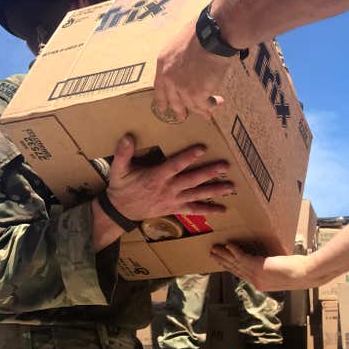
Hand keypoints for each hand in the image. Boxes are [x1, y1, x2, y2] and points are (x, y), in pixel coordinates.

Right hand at [107, 135, 233, 220]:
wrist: (120, 211)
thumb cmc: (121, 188)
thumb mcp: (118, 170)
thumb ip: (123, 153)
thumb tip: (128, 136)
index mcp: (156, 177)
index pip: (175, 165)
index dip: (189, 156)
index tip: (203, 148)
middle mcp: (168, 189)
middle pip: (192, 180)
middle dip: (209, 172)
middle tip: (225, 166)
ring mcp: (173, 200)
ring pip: (197, 194)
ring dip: (214, 191)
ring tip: (231, 187)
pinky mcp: (175, 208)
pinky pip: (193, 210)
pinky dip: (208, 210)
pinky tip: (222, 210)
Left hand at [154, 19, 231, 120]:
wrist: (213, 35)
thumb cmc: (202, 32)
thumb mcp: (181, 42)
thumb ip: (180, 57)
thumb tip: (188, 64)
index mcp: (163, 62)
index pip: (159, 86)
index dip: (162, 99)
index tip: (163, 108)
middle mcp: (169, 77)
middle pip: (173, 99)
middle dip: (178, 110)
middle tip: (182, 117)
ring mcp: (181, 87)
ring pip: (190, 104)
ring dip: (200, 109)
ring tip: (207, 113)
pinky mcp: (196, 93)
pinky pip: (204, 105)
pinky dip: (211, 106)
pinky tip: (217, 102)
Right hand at [211, 243, 312, 290]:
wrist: (305, 275)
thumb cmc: (300, 272)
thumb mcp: (284, 273)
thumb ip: (274, 269)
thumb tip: (273, 261)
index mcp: (261, 284)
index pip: (242, 275)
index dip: (231, 268)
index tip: (223, 263)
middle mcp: (256, 281)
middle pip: (235, 270)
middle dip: (223, 262)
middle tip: (213, 255)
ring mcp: (256, 275)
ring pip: (235, 263)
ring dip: (224, 255)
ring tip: (215, 249)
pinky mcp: (258, 266)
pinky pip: (242, 257)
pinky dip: (234, 250)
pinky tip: (228, 244)